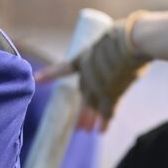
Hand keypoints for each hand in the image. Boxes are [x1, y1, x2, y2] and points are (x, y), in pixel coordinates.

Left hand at [35, 18, 150, 129]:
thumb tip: (122, 56)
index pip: (62, 69)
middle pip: (83, 93)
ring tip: (84, 130)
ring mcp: (96, 86)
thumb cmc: (126, 36)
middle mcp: (86, 74)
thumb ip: (111, 53)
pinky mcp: (110, 94)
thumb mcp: (111, 41)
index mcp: (83, 58)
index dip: (49, 74)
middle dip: (82, 108)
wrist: (130, 41)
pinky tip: (100, 131)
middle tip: (78, 123)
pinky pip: (106, 112)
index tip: (36, 78)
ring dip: (88, 119)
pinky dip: (104, 123)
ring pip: (91, 106)